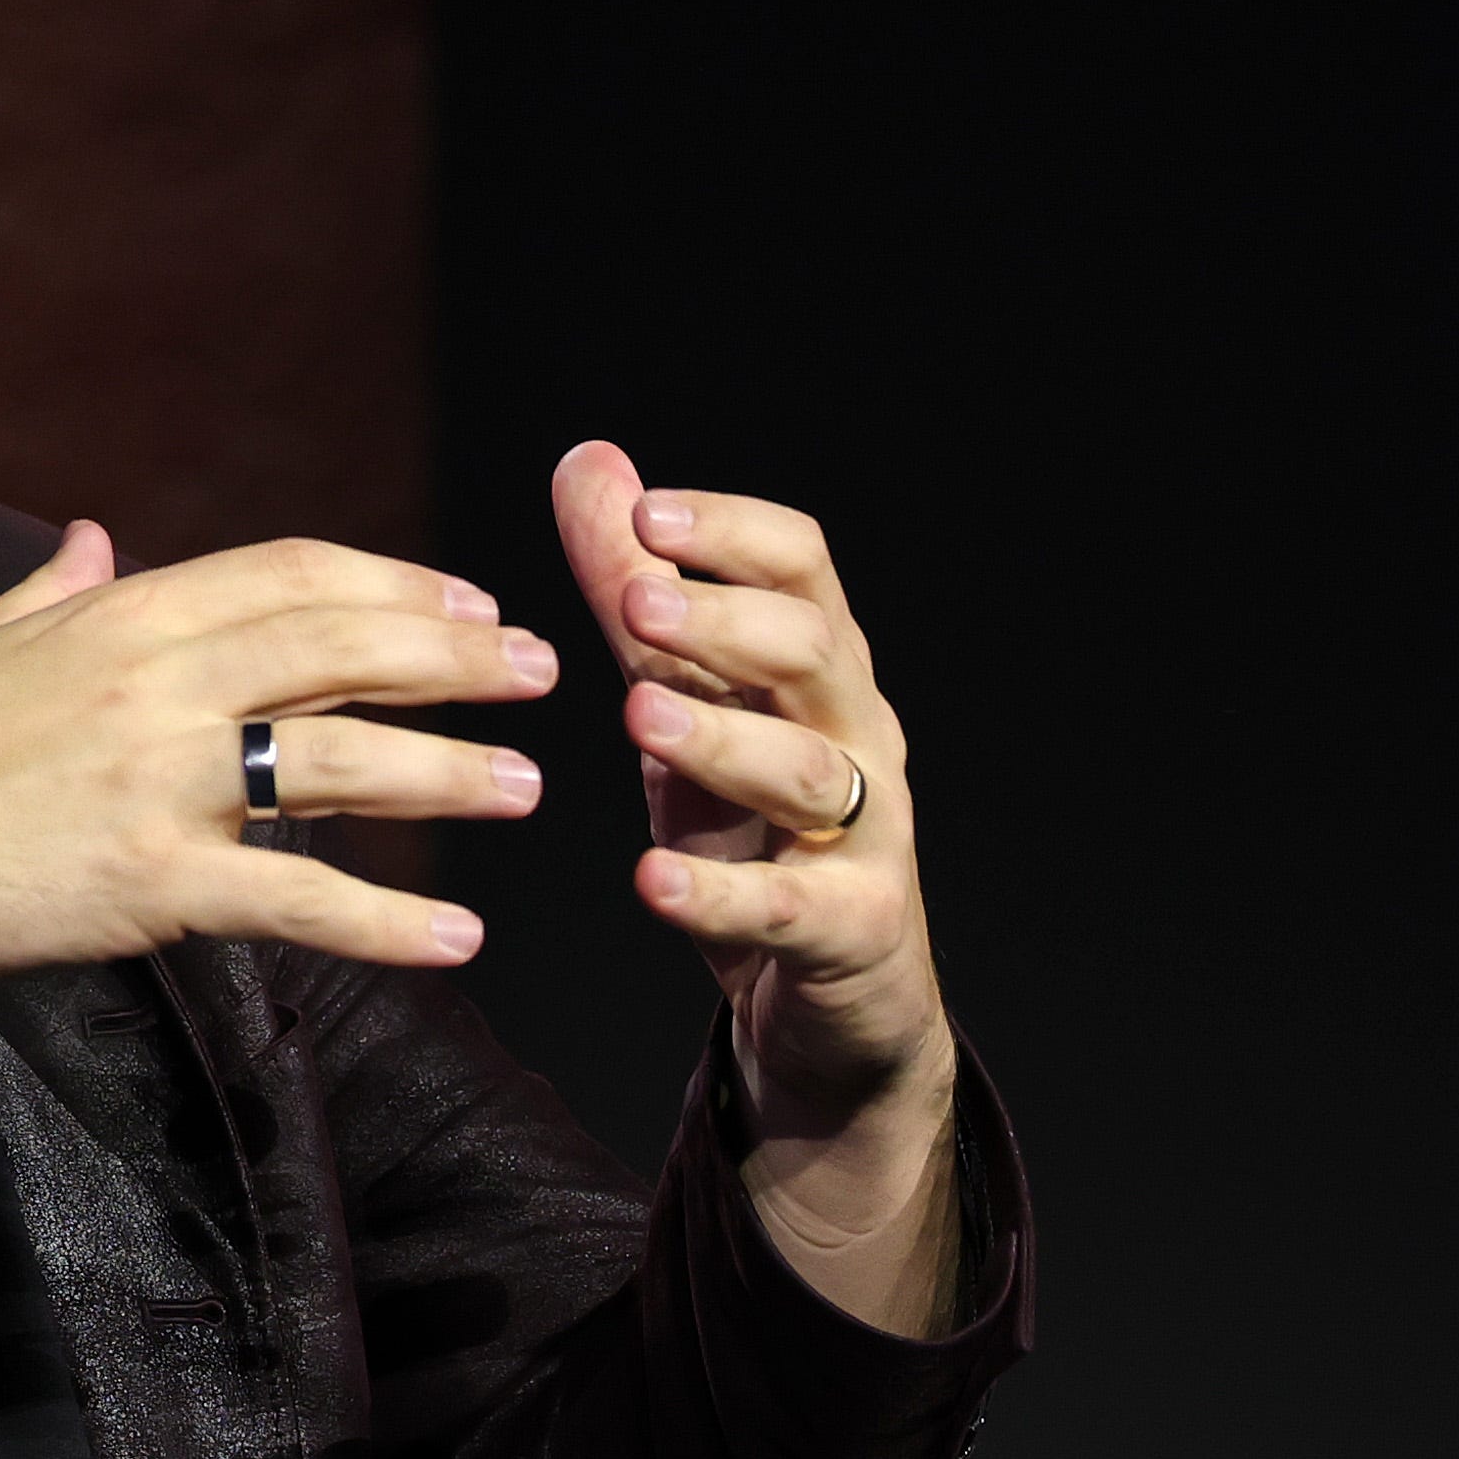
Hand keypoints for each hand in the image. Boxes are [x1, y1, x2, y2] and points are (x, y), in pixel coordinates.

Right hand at [0, 524, 558, 1080]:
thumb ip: (50, 592)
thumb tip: (91, 537)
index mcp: (121, 616)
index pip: (294, 574)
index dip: (396, 583)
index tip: (467, 600)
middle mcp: (156, 684)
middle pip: (344, 649)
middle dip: (458, 656)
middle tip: (542, 670)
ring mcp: (160, 783)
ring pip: (343, 766)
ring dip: (450, 776)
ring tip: (524, 786)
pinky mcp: (153, 884)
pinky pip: (298, 901)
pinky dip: (388, 922)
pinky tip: (457, 939)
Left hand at [551, 442, 959, 1327]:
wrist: (841, 997)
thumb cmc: (754, 829)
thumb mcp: (686, 698)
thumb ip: (637, 590)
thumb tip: (591, 461)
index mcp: (820, 667)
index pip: (803, 567)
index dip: (732, 530)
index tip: (646, 511)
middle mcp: (858, 734)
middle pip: (816, 651)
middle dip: (728, 618)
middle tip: (636, 599)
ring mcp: (867, 834)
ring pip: (810, 772)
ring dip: (725, 738)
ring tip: (638, 713)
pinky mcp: (854, 930)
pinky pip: (791, 908)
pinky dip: (719, 895)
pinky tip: (648, 882)